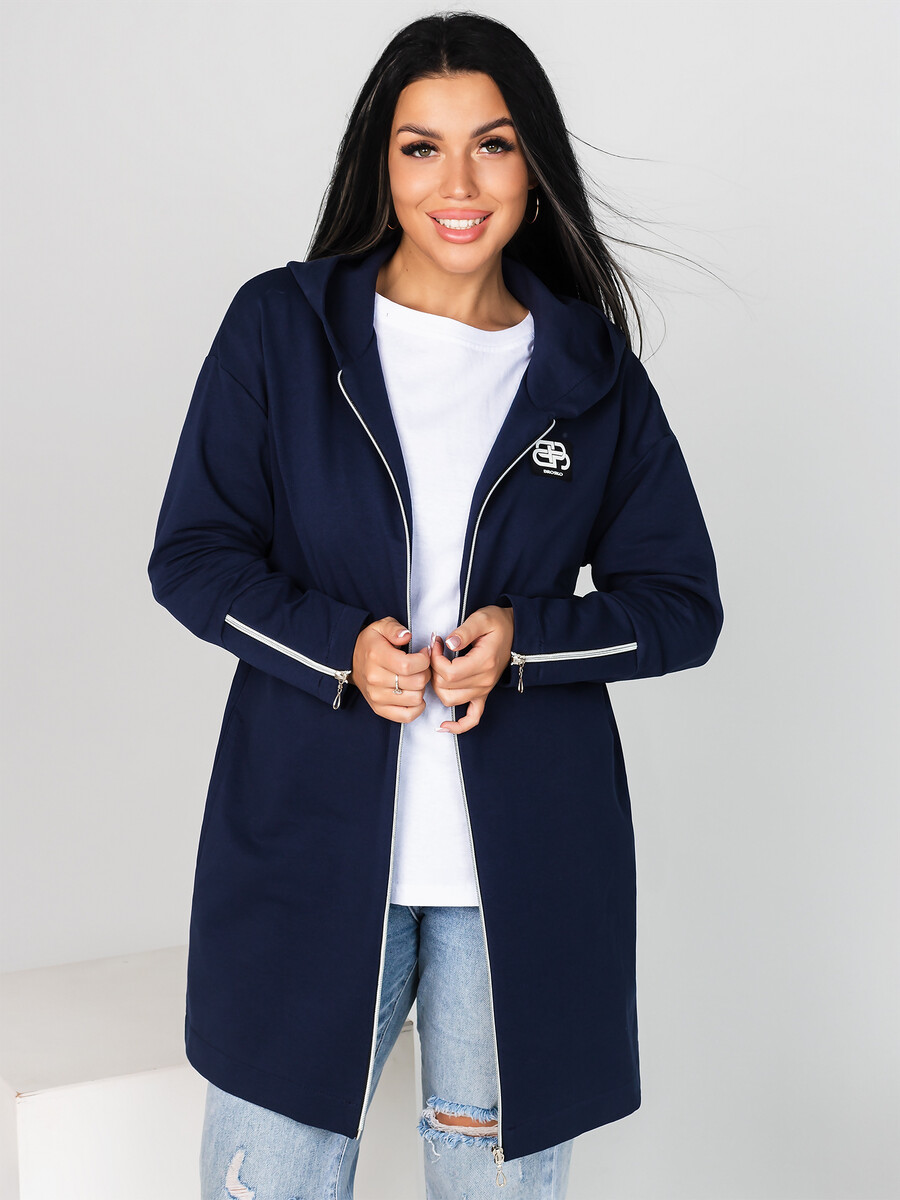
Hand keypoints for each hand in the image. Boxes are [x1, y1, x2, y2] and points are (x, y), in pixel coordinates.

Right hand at [351, 617, 432, 722]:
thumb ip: (394, 628)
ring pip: (415, 698)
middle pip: (416, 682)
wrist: (351, 661)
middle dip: (425, 672)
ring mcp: (376, 696)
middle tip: (421, 666)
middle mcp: (375, 679)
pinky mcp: (379, 709)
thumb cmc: (371, 644)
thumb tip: (406, 636)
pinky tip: (414, 695)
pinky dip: (417, 707)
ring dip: (421, 688)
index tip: (424, 654)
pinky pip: (406, 715)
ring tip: (415, 678)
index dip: (425, 659)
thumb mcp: (380, 627)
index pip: (409, 665)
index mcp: (376, 656)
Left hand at [430, 605, 513, 733]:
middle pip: (446, 687)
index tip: (435, 643)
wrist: (514, 632)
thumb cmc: (497, 624)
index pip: (449, 672)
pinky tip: (444, 726)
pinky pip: (473, 718)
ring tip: (437, 667)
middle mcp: (485, 680)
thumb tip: (448, 642)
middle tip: (434, 651)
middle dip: (433, 669)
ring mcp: (484, 690)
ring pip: (450, 700)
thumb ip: (464, 631)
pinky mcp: (483, 694)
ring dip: (438, 686)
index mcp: (484, 662)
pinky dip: (459, 726)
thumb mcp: (482, 618)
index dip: (435, 659)